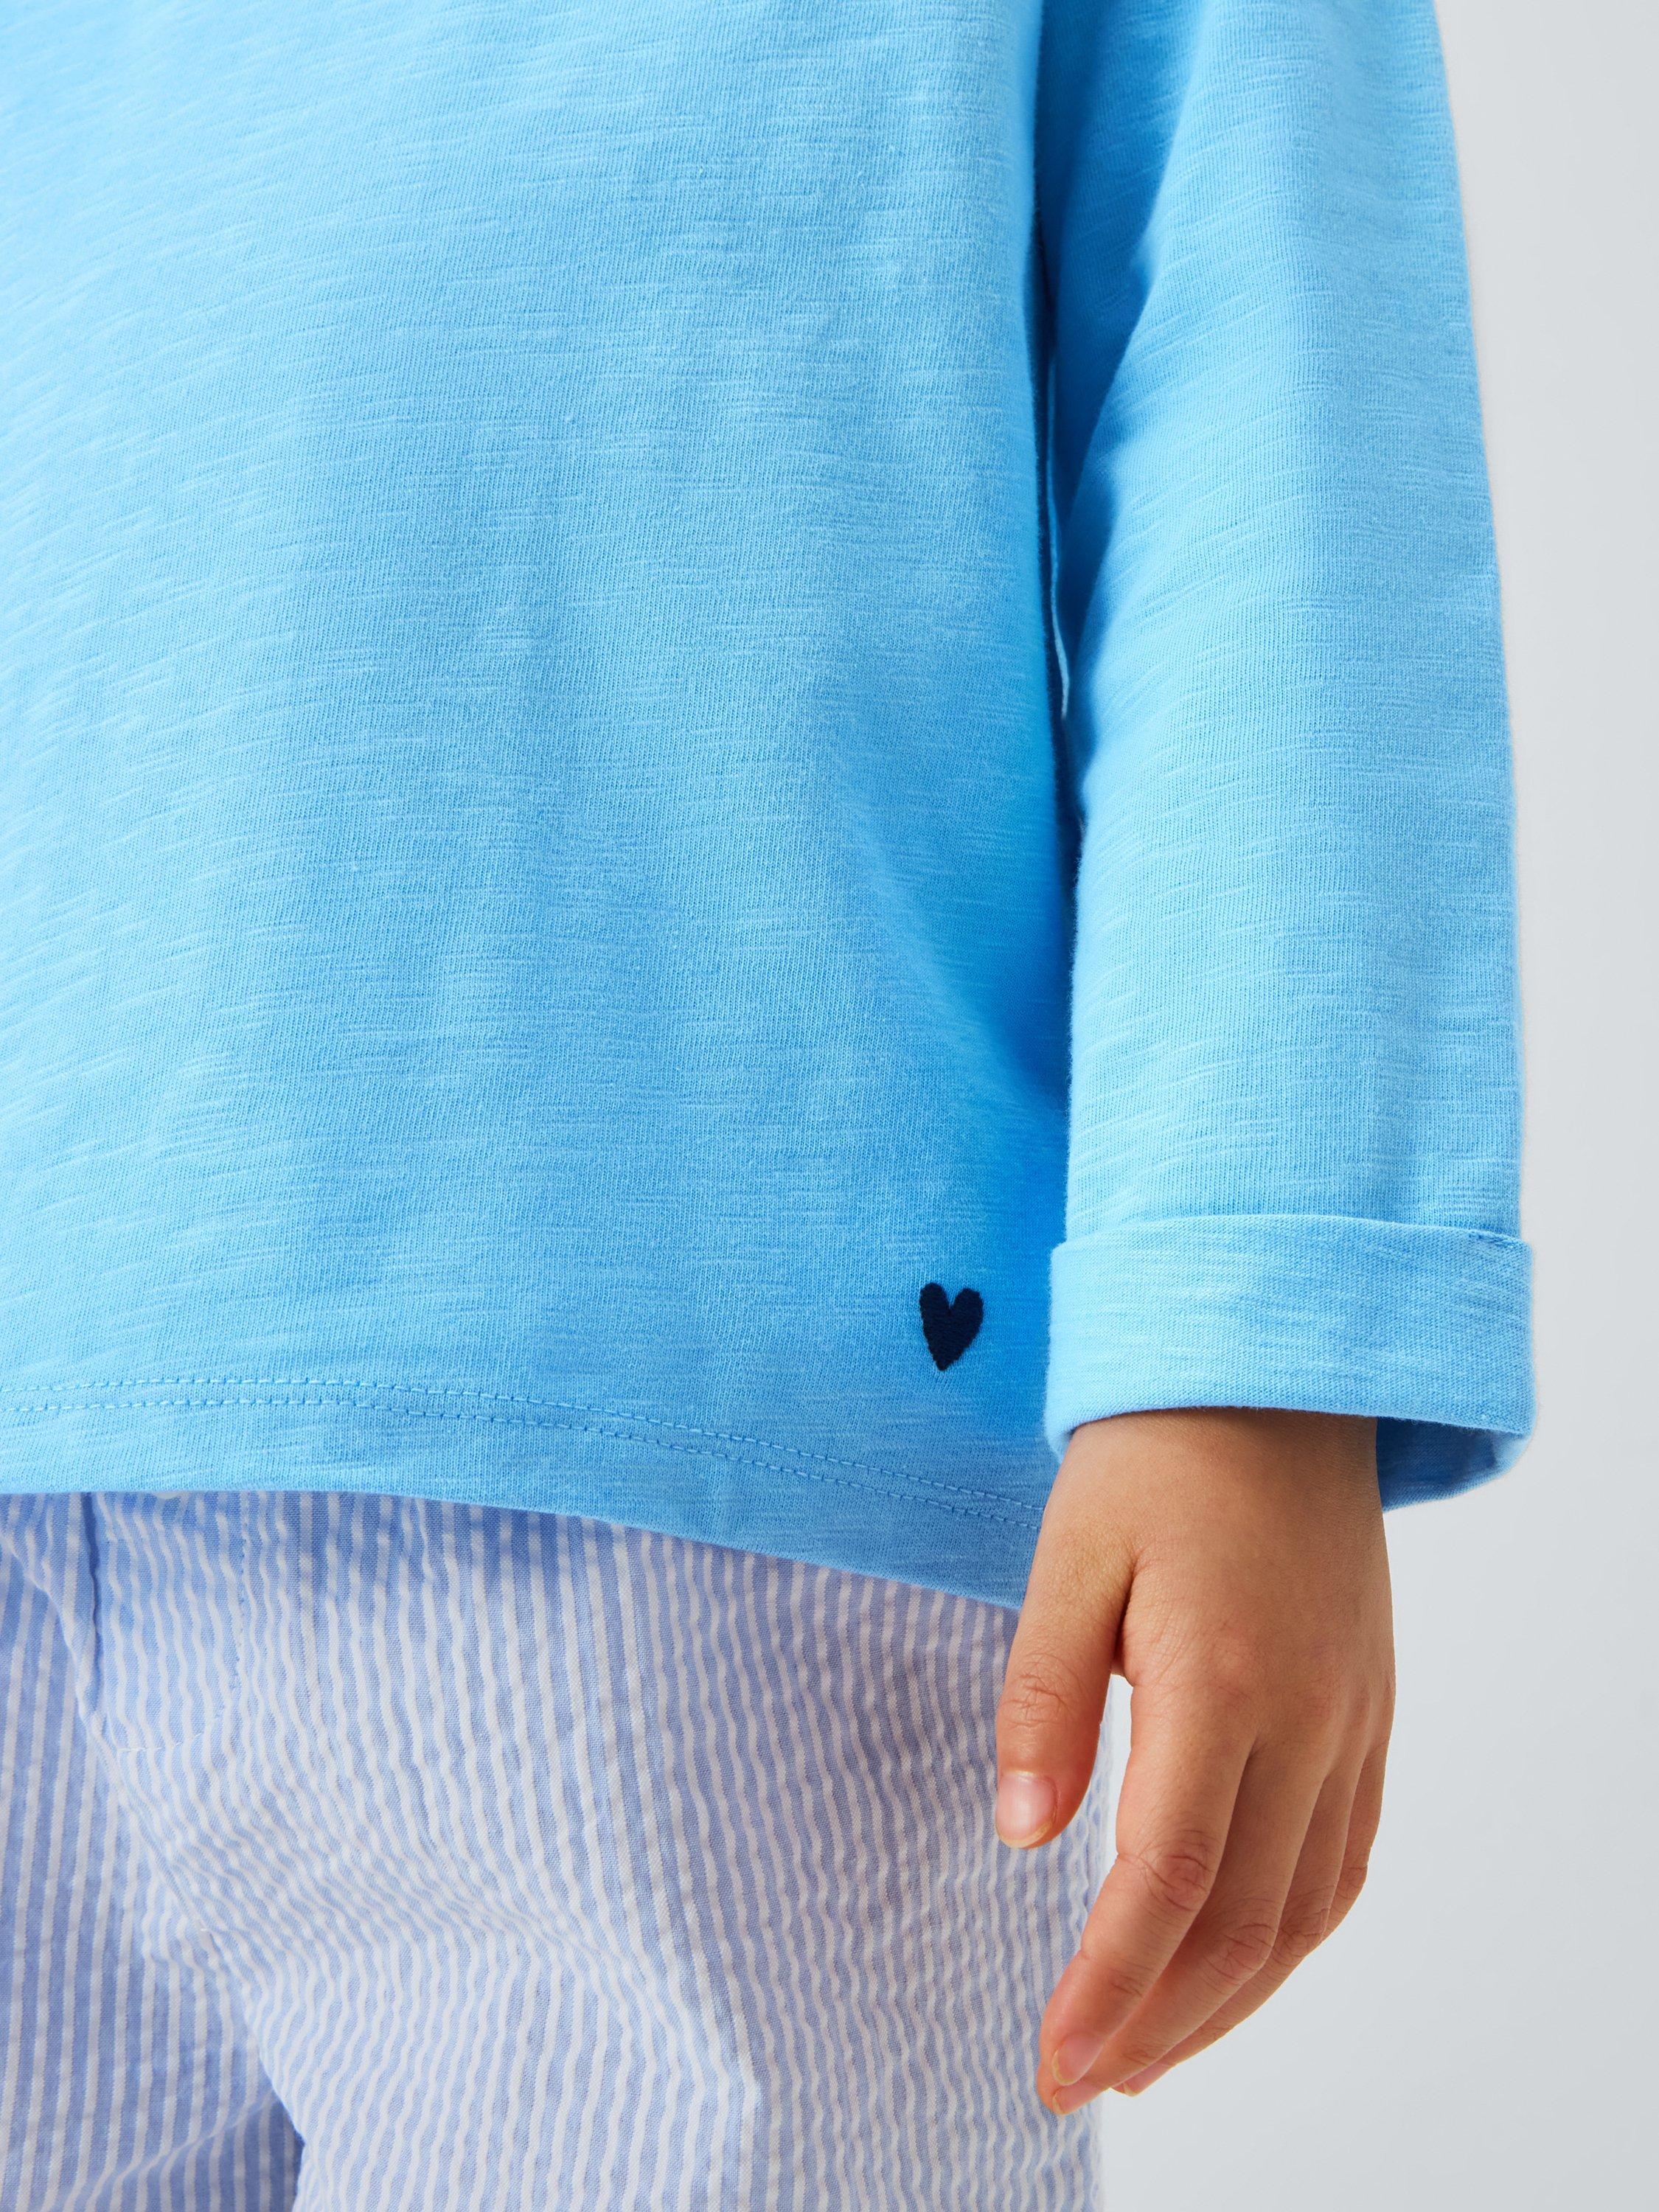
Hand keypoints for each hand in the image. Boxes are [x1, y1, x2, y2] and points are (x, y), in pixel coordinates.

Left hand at [996, 1407, 1392, 2110]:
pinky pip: (1346, 1858)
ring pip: (1304, 1909)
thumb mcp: (1067, 1557)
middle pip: (1240, 1920)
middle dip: (1159, 2021)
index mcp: (1218, 1678)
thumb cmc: (1152, 1458)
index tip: (1053, 2061)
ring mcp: (1353, 1719)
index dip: (1109, 1987)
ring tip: (1149, 2054)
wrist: (1274, 1379)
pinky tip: (1237, 1965)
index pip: (1166, 1881)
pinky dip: (1292, 1936)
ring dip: (1229, 2000)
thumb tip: (1022, 1836)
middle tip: (1081, 2078)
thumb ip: (1044, 1697)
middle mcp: (1305, 1717)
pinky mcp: (1369, 1711)